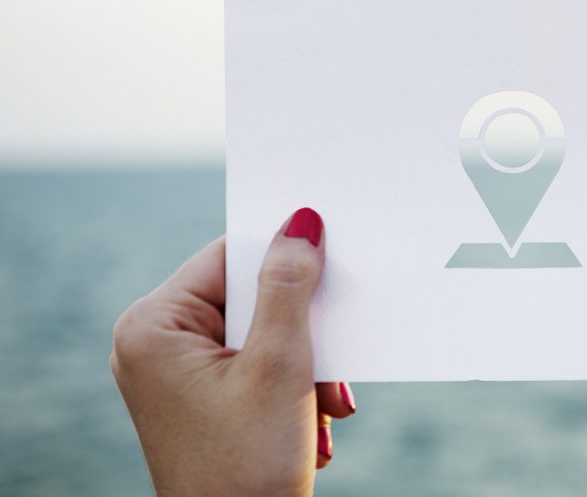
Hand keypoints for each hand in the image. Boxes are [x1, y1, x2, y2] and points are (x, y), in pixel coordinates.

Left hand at [110, 208, 354, 496]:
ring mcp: (175, 374)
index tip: (329, 269)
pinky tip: (310, 422)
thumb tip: (302, 222)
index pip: (228, 255)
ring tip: (324, 405)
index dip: (282, 259)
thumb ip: (290, 286)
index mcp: (153, 326)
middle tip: (329, 365)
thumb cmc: (246, 468)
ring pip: (260, 333)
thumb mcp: (280, 364)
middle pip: (247, 297)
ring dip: (304, 366)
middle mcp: (155, 344)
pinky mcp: (198, 398)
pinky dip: (290, 386)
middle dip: (300, 332)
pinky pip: (254, 363)